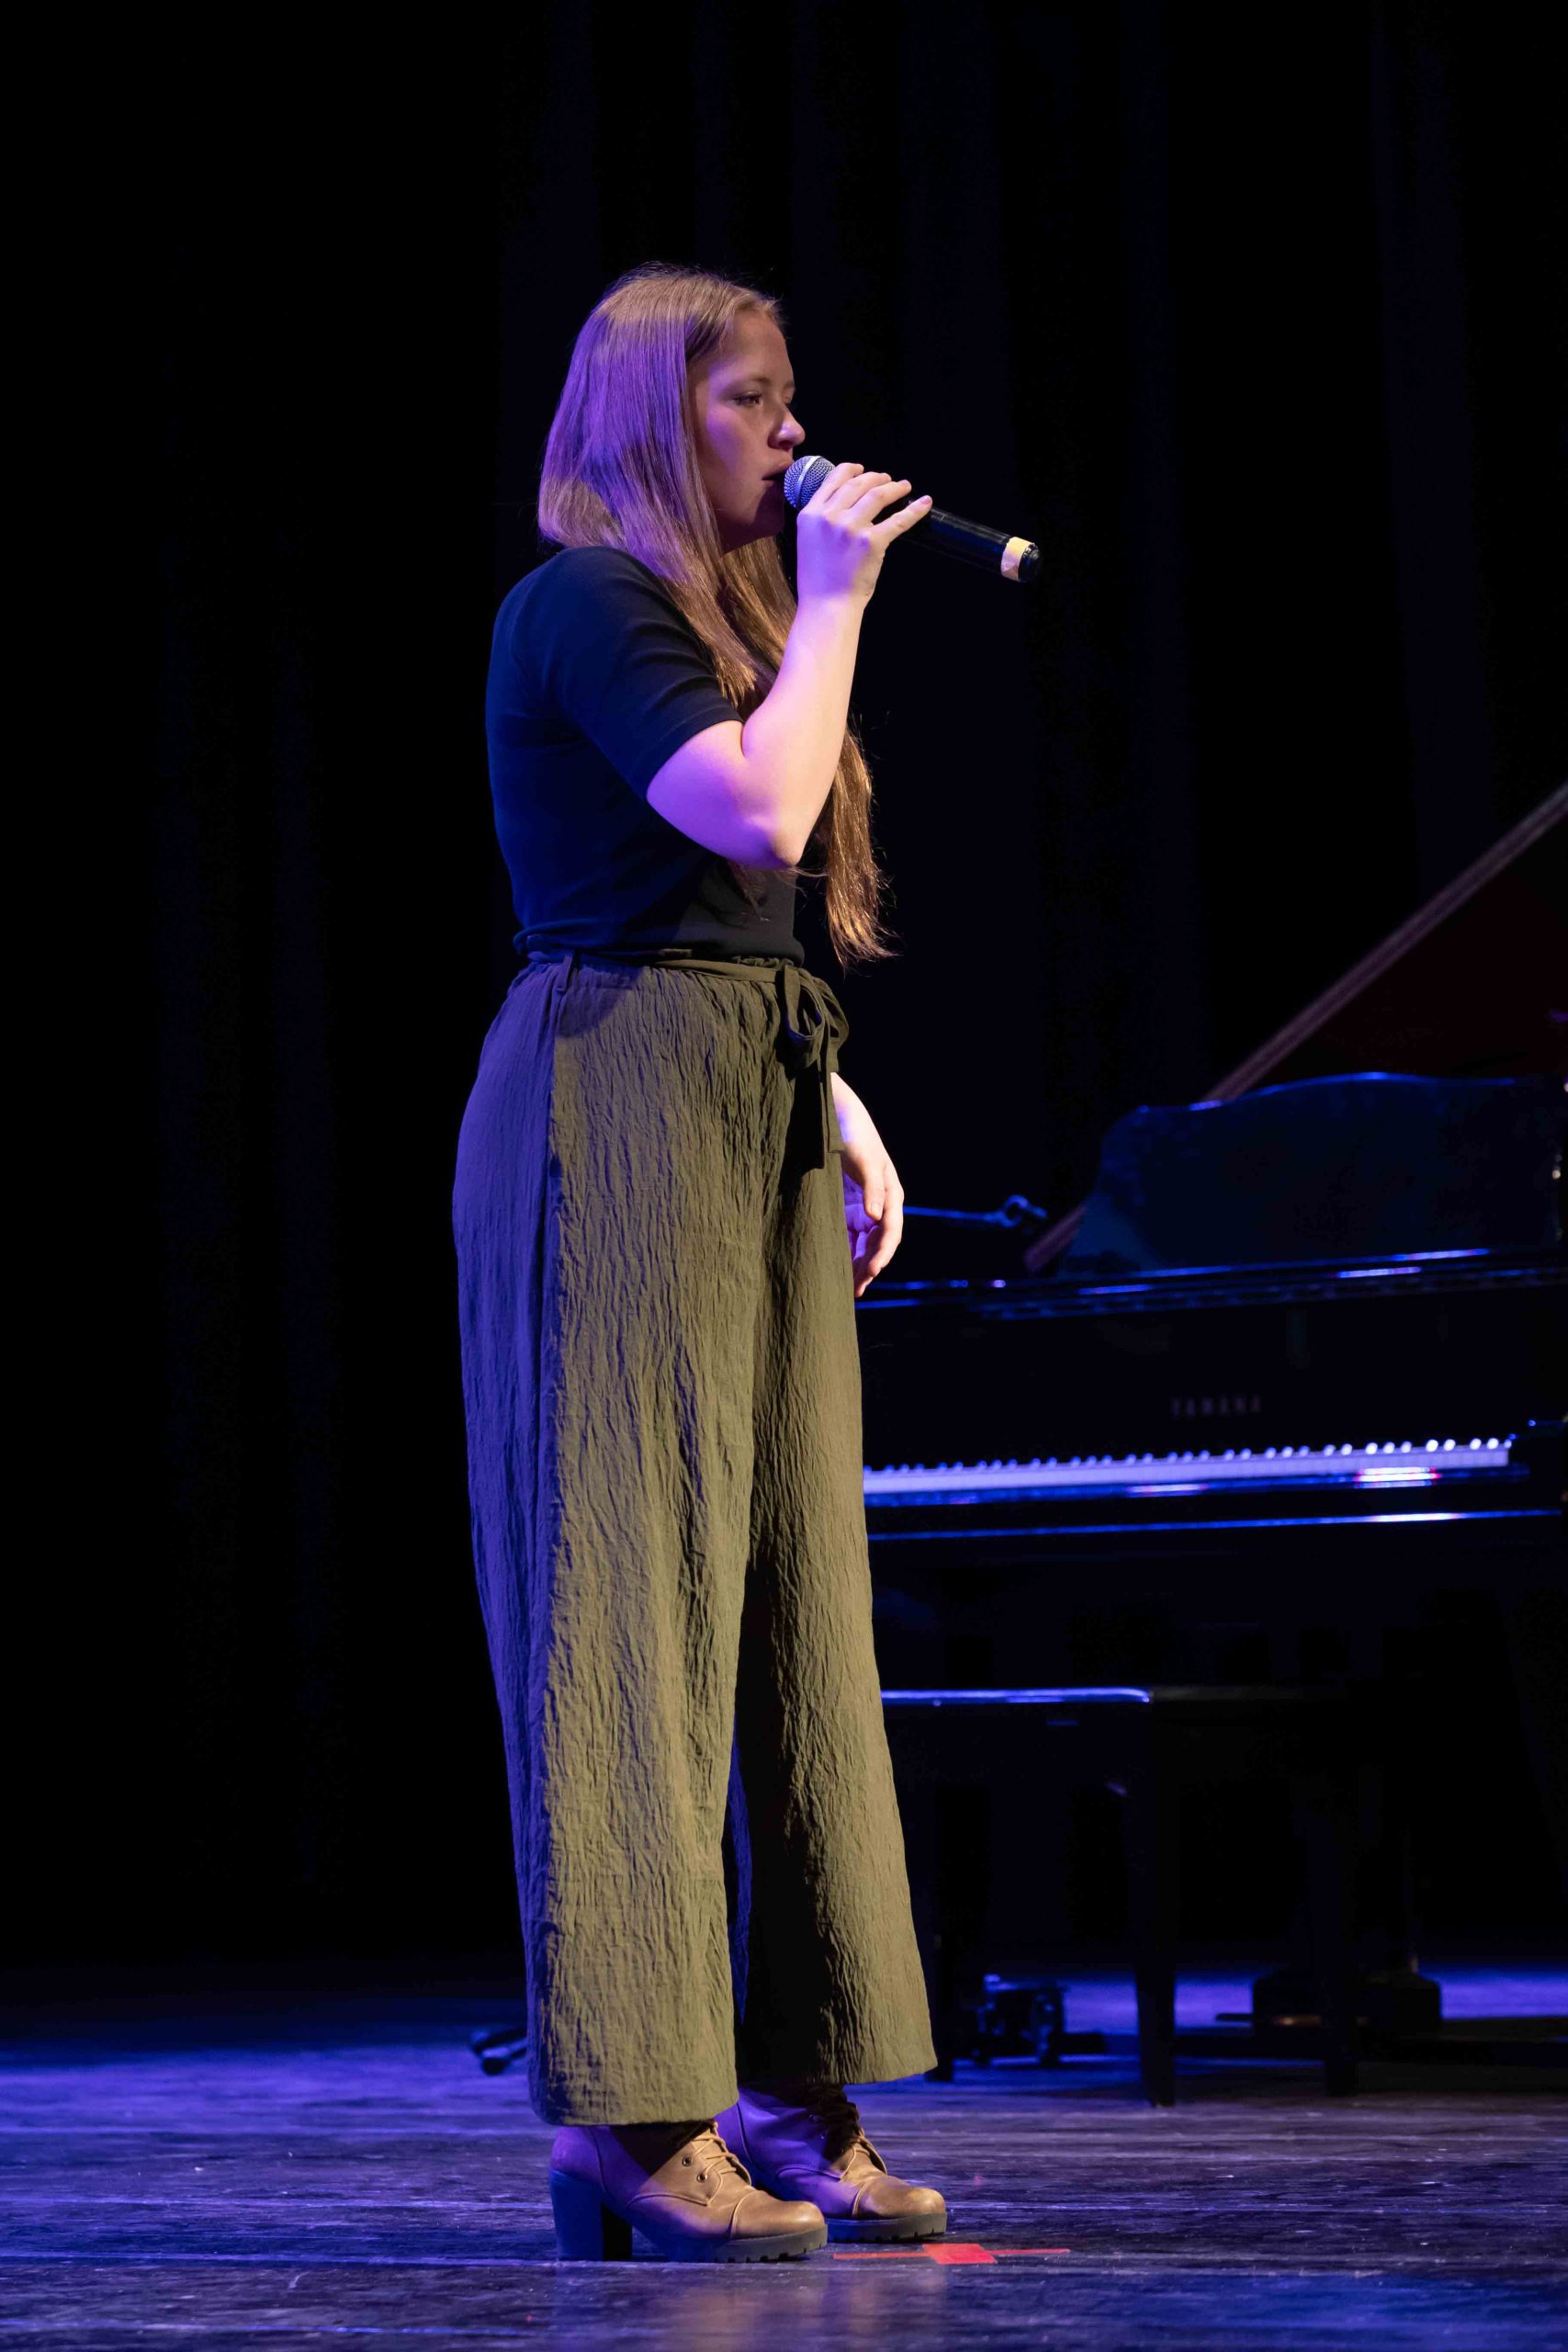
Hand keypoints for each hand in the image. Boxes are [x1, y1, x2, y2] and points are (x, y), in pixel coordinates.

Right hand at [795, 464, 931, 609]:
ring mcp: (851, 527)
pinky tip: (925, 503)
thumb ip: (820, 518)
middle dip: (876, 477)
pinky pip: (898, 520)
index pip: (834, 479)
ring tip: (904, 487)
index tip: (863, 469)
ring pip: (878, 494)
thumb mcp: (808, 540)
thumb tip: (842, 503)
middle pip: (858, 483)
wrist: (826, 606)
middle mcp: (829, 516)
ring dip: (894, 487)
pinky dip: (915, 510)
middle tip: (888, 480)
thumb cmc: (818, 580)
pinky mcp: (872, 541)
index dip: (852, 469)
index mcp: (811, 514)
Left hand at [831, 1072, 903, 1296]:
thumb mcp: (863, 1158)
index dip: (882, 1253)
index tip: (870, 1271)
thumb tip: (876, 1217)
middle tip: (856, 1290)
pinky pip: (849, 1236)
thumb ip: (871, 1186)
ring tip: (848, 1289)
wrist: (832, 1113)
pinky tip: (838, 1269)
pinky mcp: (846, 1206)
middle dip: (869, 1267)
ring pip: (864, 1243)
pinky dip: (846, 1253)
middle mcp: (880, 1203)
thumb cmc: (851, 1132)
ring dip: (858, 1265)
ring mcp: (863, 1206)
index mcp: (890, 1193)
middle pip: (878, 1243)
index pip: (890, 1231)